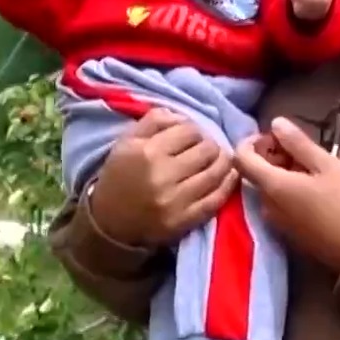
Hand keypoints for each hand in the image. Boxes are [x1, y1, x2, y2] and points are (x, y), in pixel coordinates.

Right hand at [85, 110, 237, 247]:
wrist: (109, 222)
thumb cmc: (119, 176)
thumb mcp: (126, 142)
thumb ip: (154, 121)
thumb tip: (183, 116)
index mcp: (147, 152)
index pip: (189, 130)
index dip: (193, 130)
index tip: (189, 137)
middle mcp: (163, 175)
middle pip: (207, 150)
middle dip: (209, 145)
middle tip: (204, 149)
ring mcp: (176, 200)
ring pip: (216, 173)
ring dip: (223, 162)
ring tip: (219, 159)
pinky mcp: (185, 220)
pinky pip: (216, 199)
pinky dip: (227, 185)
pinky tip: (229, 176)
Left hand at [232, 116, 339, 270]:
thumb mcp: (326, 165)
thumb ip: (298, 143)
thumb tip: (275, 123)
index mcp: (271, 185)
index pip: (240, 158)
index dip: (252, 141)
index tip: (276, 137)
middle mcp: (264, 203)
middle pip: (253, 171)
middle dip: (270, 154)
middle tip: (300, 150)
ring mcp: (272, 219)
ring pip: (266, 186)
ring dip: (280, 171)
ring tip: (310, 167)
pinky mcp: (283, 230)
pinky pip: (275, 201)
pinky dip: (285, 187)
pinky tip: (310, 186)